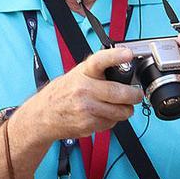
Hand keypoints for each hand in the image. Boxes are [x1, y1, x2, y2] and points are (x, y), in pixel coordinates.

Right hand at [19, 47, 142, 141]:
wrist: (42, 116)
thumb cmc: (61, 94)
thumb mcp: (76, 75)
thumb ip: (97, 72)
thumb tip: (122, 67)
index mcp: (83, 73)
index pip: (100, 61)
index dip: (115, 56)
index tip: (127, 54)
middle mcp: (84, 90)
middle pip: (119, 93)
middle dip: (134, 95)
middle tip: (137, 94)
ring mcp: (86, 109)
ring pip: (120, 111)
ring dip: (125, 110)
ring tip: (119, 106)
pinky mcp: (88, 124)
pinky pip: (111, 123)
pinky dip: (112, 120)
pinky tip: (103, 114)